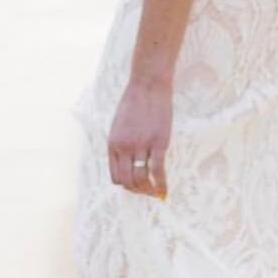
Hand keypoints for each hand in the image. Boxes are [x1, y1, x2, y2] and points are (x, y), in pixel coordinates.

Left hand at [108, 75, 171, 199]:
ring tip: (156, 193)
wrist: (148, 84)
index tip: (137, 186)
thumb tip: (128, 161)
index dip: (126, 185)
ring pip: (141, 180)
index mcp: (113, 144)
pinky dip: (161, 184)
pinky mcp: (158, 142)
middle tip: (148, 192)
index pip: (115, 177)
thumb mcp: (119, 124)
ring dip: (148, 191)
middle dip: (138, 191)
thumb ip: (121, 143)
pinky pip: (157, 171)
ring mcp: (140, 146)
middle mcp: (124, 148)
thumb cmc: (135, 101)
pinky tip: (165, 190)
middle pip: (127, 182)